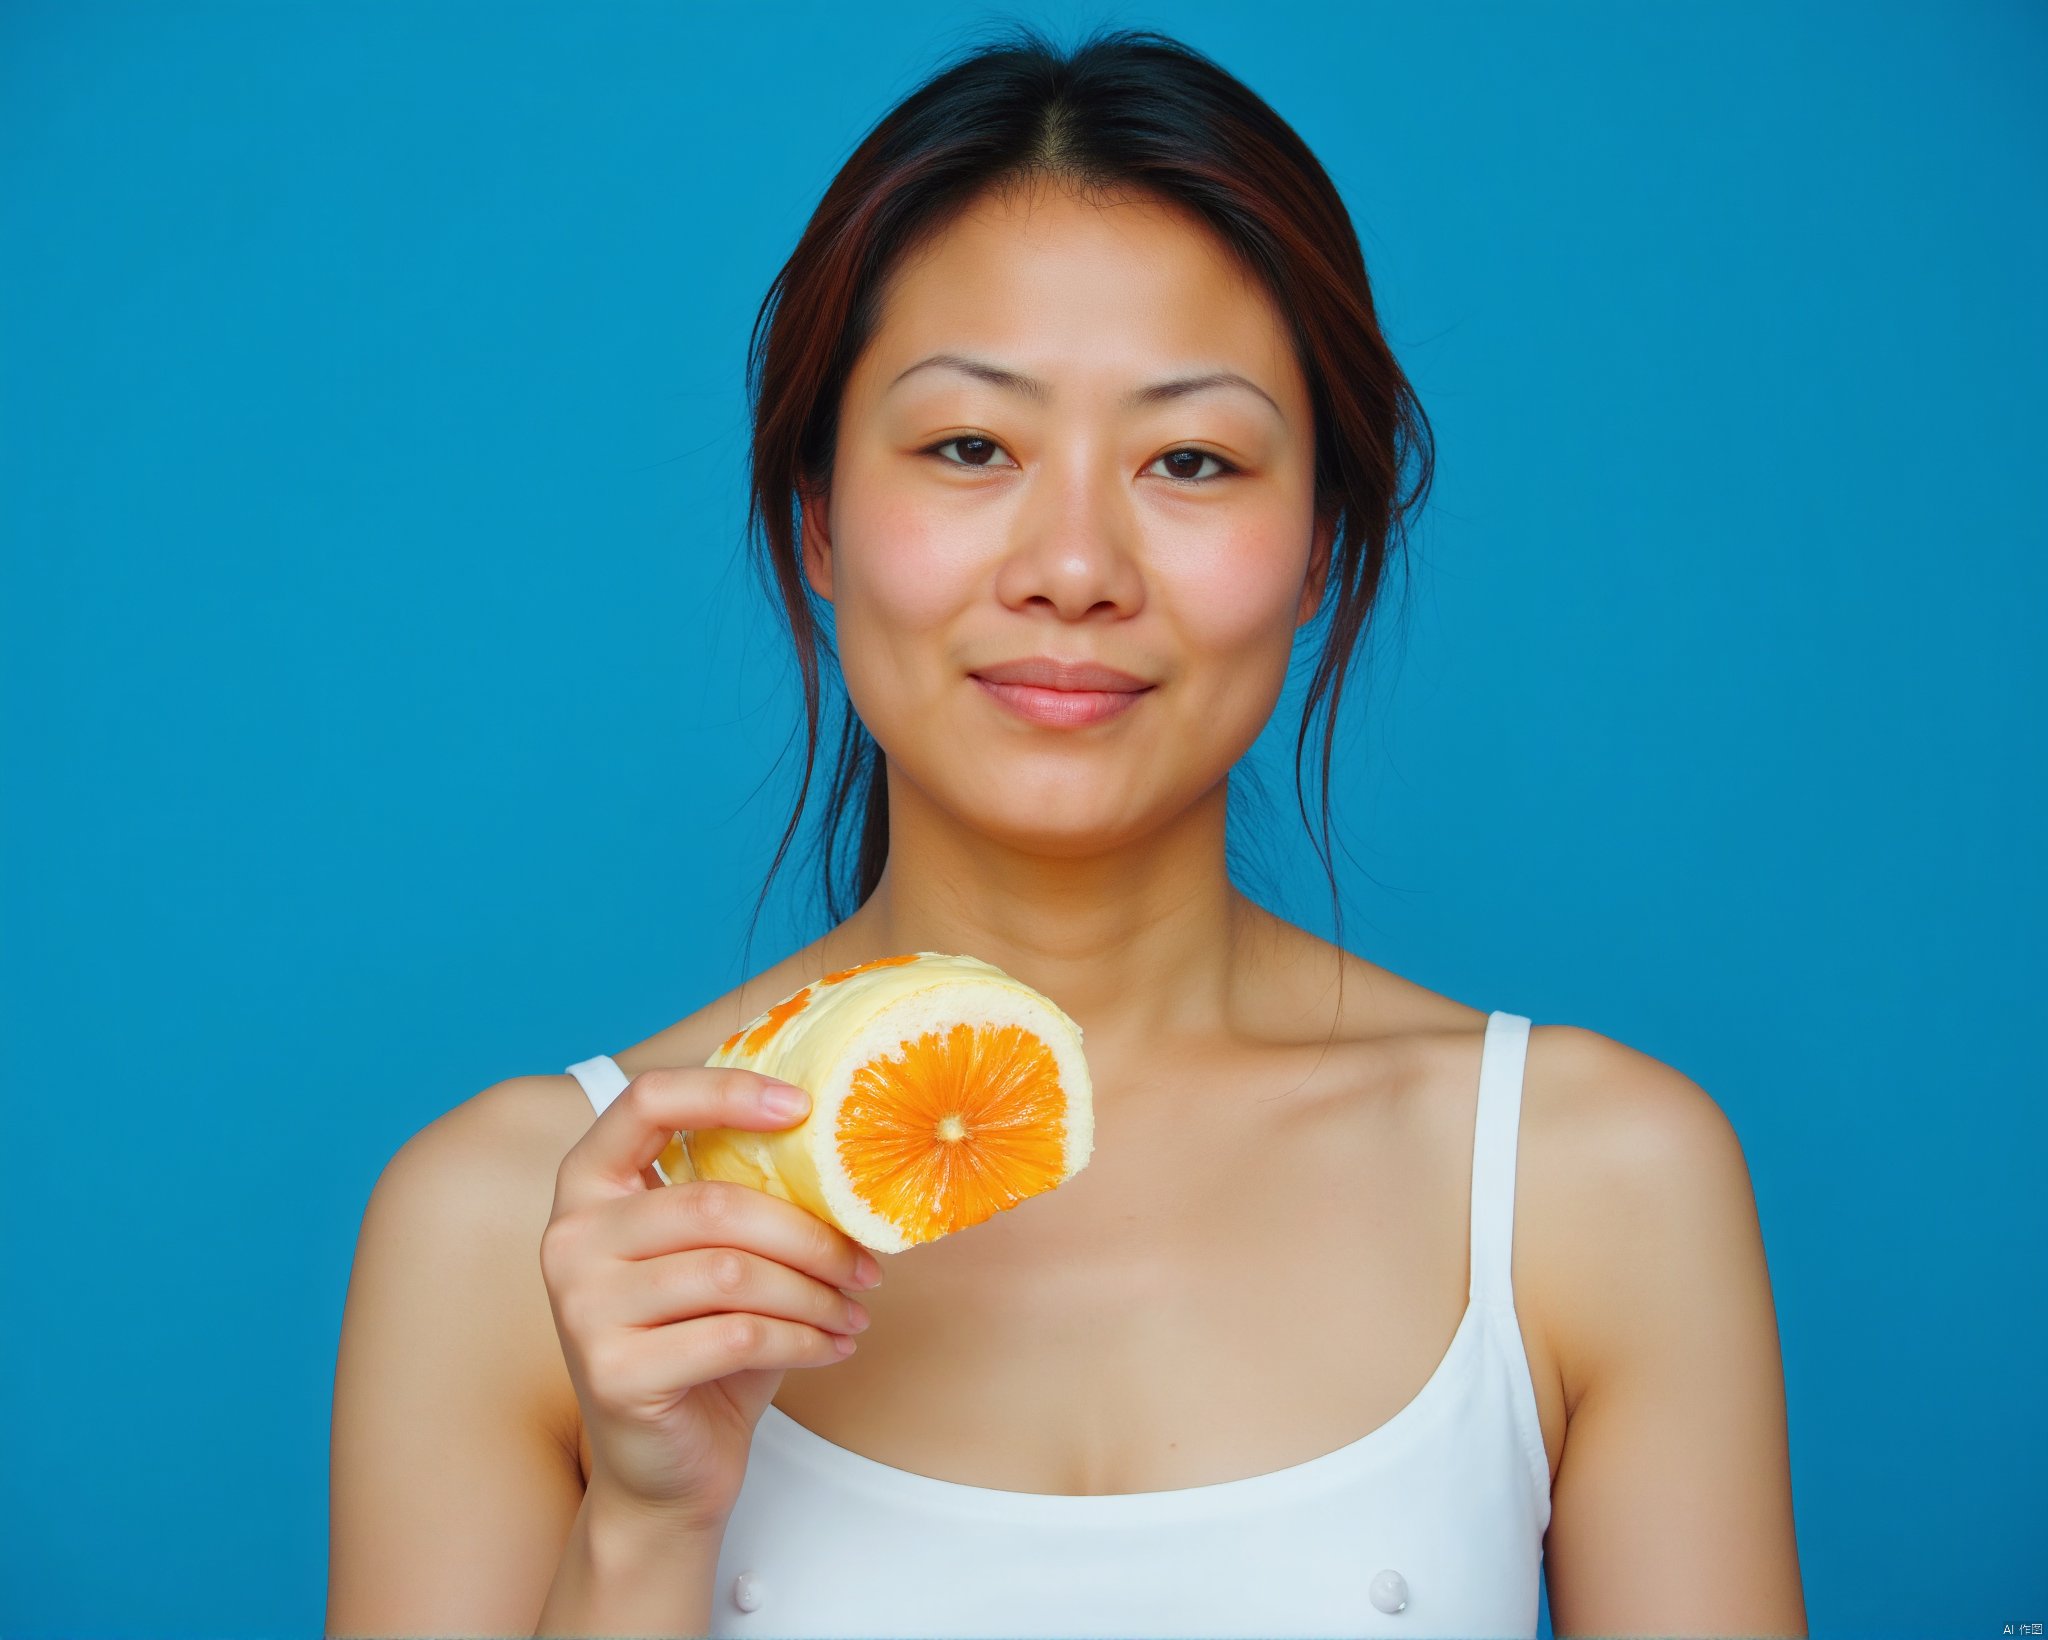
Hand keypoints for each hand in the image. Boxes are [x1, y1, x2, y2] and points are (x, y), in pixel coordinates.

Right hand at [540, 1067, 880, 1534]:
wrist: (663, 1472)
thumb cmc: (701, 1346)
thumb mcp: (716, 1258)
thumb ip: (744, 1198)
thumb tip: (842, 1148)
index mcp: (589, 1187)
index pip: (645, 1102)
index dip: (725, 1092)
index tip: (802, 1107)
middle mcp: (570, 1239)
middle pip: (716, 1203)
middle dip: (810, 1234)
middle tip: (865, 1264)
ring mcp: (583, 1307)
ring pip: (734, 1273)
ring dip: (815, 1293)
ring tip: (854, 1310)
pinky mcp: (613, 1372)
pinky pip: (737, 1335)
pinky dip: (803, 1339)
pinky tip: (832, 1347)